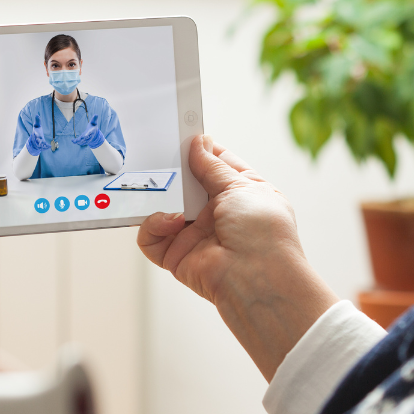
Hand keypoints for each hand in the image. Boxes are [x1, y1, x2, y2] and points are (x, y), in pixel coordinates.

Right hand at [25, 117, 50, 155]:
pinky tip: (50, 147)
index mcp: (35, 134)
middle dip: (39, 141)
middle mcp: (37, 139)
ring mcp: (39, 142)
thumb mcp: (36, 125)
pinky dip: (46, 147)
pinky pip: (44, 147)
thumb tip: (37, 114)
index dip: (36, 135)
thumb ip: (37, 120)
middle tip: (41, 142)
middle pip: (37, 140)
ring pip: (40, 145)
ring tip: (48, 146)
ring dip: (43, 146)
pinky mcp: (42, 145)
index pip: (35, 134)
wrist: (35, 138)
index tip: (38, 135)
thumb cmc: (37, 131)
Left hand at [72, 115, 104, 148]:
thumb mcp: (94, 122)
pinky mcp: (85, 140)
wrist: (95, 132)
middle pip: (85, 138)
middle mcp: (89, 136)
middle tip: (77, 140)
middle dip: (81, 139)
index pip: (89, 133)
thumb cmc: (93, 126)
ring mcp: (87, 139)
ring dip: (78, 142)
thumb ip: (95, 118)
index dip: (87, 135)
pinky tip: (73, 141)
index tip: (83, 136)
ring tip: (74, 141)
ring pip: (83, 141)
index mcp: (91, 131)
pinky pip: (81, 142)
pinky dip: (77, 142)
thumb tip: (96, 114)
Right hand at [138, 136, 336, 378]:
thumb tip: (198, 143)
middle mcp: (218, 213)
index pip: (217, 164)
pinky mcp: (176, 255)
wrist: (257, 281)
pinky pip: (150, 236)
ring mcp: (195, 235)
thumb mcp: (242, 187)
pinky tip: (170, 221)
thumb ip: (213, 167)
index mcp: (242, 193)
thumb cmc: (263, 234)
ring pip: (163, 207)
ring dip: (159, 196)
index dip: (201, 148)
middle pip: (186, 183)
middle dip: (173, 169)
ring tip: (160, 187)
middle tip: (158, 154)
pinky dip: (153, 225)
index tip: (182, 133)